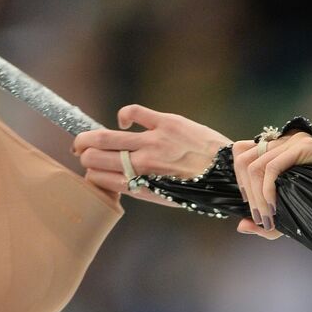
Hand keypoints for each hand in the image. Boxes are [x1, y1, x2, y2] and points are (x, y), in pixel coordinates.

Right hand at [72, 104, 231, 202]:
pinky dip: (123, 115)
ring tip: (85, 138)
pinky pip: (133, 112)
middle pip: (95, 157)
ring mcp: (153, 142)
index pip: (99, 178)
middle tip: (81, 153)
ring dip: (89, 138)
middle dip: (84, 155)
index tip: (92, 171)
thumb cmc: (200, 190)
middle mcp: (143, 165)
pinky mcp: (166, 123)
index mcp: (142, 186)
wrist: (230, 174)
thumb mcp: (168, 199)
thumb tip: (116, 180)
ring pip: (105, 137)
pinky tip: (123, 120)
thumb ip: (141, 189)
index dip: (91, 174)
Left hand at [230, 131, 311, 238]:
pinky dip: (267, 190)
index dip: (239, 180)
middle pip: (244, 160)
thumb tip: (240, 226)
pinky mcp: (300, 147)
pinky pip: (272, 167)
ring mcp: (290, 141)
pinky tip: (273, 207)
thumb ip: (263, 221)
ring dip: (256, 195)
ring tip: (265, 217)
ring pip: (255, 166)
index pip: (241, 153)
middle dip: (247, 192)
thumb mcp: (288, 210)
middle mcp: (280, 140)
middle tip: (258, 217)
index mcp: (275, 146)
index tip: (249, 202)